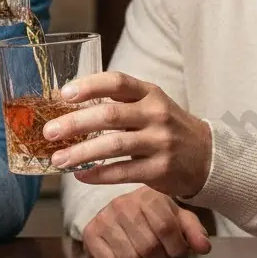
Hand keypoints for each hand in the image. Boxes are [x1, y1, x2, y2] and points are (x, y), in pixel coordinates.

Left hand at [43, 71, 212, 196]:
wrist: (206, 156)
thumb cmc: (166, 126)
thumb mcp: (149, 104)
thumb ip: (118, 101)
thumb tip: (68, 105)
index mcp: (149, 93)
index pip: (117, 82)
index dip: (88, 86)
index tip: (63, 94)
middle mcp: (156, 115)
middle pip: (110, 115)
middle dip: (75, 123)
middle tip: (49, 131)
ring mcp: (159, 143)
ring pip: (113, 146)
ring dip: (81, 153)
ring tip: (58, 159)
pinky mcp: (160, 170)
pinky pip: (123, 173)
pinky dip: (98, 174)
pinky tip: (80, 175)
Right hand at [81, 188, 210, 257]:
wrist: (122, 209)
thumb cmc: (155, 216)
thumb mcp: (179, 219)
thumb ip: (194, 231)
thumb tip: (203, 247)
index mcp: (148, 196)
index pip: (166, 227)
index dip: (177, 248)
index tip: (179, 253)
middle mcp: (123, 203)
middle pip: (148, 246)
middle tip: (162, 256)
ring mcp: (104, 217)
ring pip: (130, 257)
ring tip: (145, 254)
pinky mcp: (90, 232)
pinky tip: (125, 252)